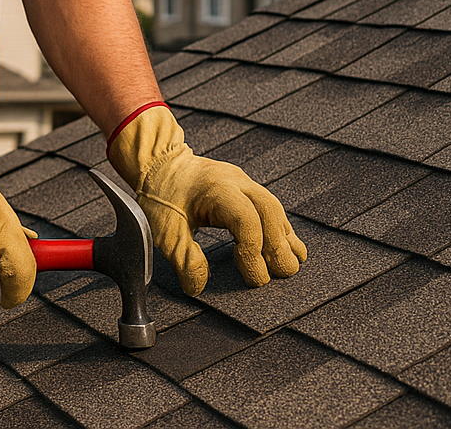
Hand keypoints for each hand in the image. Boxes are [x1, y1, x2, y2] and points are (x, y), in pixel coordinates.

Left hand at [108, 104, 305, 295]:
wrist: (160, 163)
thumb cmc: (161, 194)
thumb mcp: (165, 230)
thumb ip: (184, 259)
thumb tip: (199, 286)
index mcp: (217, 189)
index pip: (247, 222)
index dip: (254, 253)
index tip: (255, 278)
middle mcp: (236, 181)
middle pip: (269, 212)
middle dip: (278, 246)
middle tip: (283, 274)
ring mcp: (243, 181)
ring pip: (274, 207)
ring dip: (283, 236)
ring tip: (290, 263)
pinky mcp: (245, 186)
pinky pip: (269, 206)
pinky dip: (278, 227)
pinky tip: (285, 244)